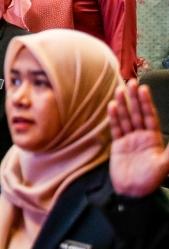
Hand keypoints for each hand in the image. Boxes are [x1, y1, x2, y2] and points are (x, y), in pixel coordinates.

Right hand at [108, 79, 168, 197]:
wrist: (132, 193)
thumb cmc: (150, 180)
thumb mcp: (164, 164)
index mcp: (154, 139)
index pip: (150, 116)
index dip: (147, 102)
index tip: (143, 89)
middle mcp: (141, 136)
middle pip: (137, 113)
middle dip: (135, 98)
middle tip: (131, 82)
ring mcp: (129, 140)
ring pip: (126, 118)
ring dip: (123, 104)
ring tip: (119, 90)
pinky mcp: (118, 145)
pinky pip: (116, 128)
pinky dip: (114, 117)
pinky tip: (112, 106)